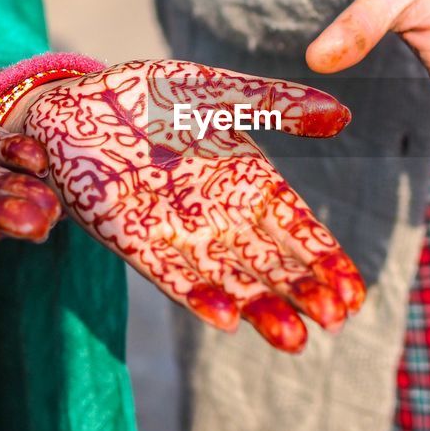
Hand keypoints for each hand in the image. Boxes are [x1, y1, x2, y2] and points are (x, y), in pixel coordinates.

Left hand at [8, 60, 362, 352]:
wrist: (75, 100)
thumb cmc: (151, 96)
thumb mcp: (217, 92)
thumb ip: (274, 103)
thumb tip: (342, 116)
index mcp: (249, 181)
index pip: (298, 228)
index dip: (326, 259)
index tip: (354, 293)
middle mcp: (220, 216)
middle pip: (271, 262)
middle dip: (303, 293)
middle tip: (334, 322)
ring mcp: (179, 232)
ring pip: (229, 279)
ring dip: (260, 308)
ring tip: (292, 338)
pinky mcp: (132, 238)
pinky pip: (170, 272)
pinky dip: (197, 295)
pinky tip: (225, 320)